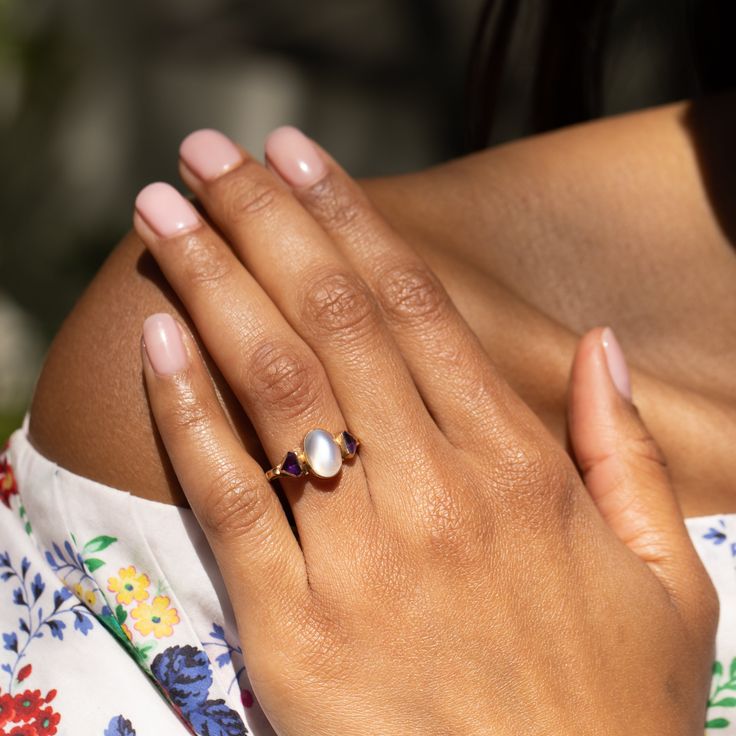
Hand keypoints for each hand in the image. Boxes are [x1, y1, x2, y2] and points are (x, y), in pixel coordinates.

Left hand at [133, 127, 716, 734]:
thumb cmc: (611, 712)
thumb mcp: (666, 578)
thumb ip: (623, 454)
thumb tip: (601, 349)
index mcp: (518, 472)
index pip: (416, 309)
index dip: (352, 221)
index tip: (302, 158)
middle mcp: (435, 493)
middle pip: (332, 320)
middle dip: (265, 220)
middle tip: (209, 151)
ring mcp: (361, 557)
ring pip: (275, 385)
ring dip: (213, 282)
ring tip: (166, 211)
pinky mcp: (294, 628)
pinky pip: (234, 495)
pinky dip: (188, 410)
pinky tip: (158, 337)